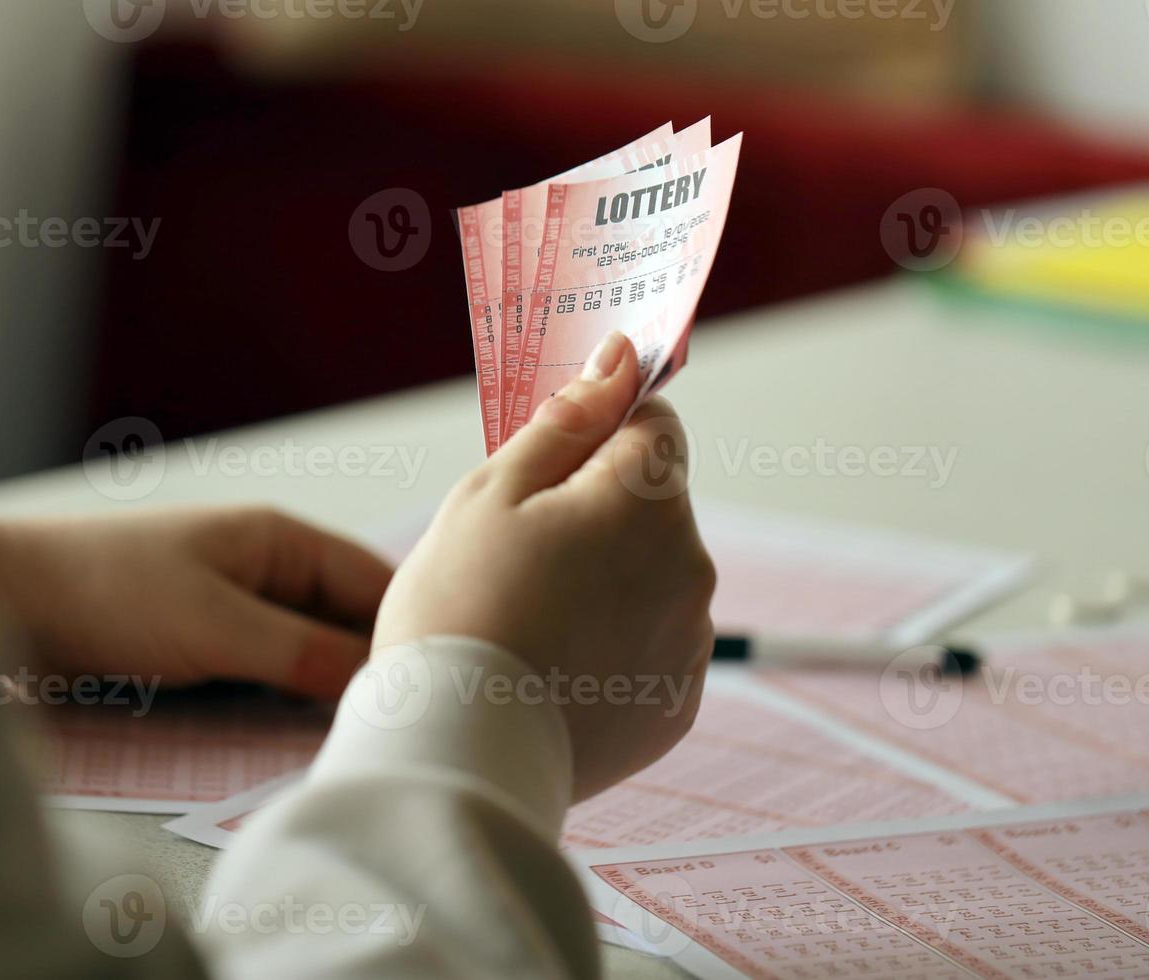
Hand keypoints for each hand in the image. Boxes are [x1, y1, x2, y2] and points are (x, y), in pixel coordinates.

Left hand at [0, 507, 392, 698]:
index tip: (446, 683)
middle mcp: (266, 568)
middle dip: (371, 666)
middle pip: (344, 620)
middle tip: (404, 722)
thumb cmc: (111, 592)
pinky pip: (265, 672)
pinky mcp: (202, 644)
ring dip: (326, 688)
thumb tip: (383, 678)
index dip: (411, 628)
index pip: (374, 582)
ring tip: (361, 733)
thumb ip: (304, 653)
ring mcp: (233, 607)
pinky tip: (300, 733)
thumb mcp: (219, 625)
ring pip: (305, 651)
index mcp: (280, 540)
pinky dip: (285, 698)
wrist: (2, 597)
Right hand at [373, 333, 714, 800]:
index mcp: (647, 500)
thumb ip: (566, 422)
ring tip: (529, 621)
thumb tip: (619, 362)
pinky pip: (651, 644)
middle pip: (653, 504)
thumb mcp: (491, 493)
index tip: (552, 460)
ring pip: (653, 575)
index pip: (653, 423)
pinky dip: (614, 643)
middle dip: (597, 510)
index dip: (599, 430)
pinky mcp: (678, 704)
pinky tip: (554, 666)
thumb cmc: (459, 609)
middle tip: (518, 554)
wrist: (457, 752)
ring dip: (608, 578)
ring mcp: (689, 641)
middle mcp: (690, 566)